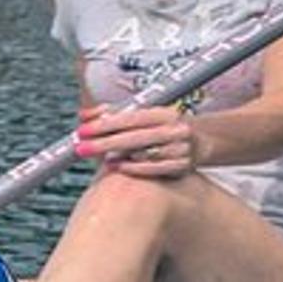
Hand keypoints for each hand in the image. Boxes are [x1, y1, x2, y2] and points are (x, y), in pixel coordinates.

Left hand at [75, 105, 198, 178]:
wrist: (201, 141)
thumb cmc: (162, 128)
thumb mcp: (142, 116)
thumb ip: (111, 114)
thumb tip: (83, 115)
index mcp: (163, 113)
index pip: (130, 118)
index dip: (105, 124)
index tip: (82, 130)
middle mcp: (174, 129)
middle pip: (136, 136)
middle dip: (105, 143)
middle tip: (81, 148)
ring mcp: (181, 148)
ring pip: (146, 153)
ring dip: (119, 156)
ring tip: (98, 159)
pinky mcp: (184, 166)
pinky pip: (156, 168)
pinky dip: (134, 168)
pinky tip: (116, 167)